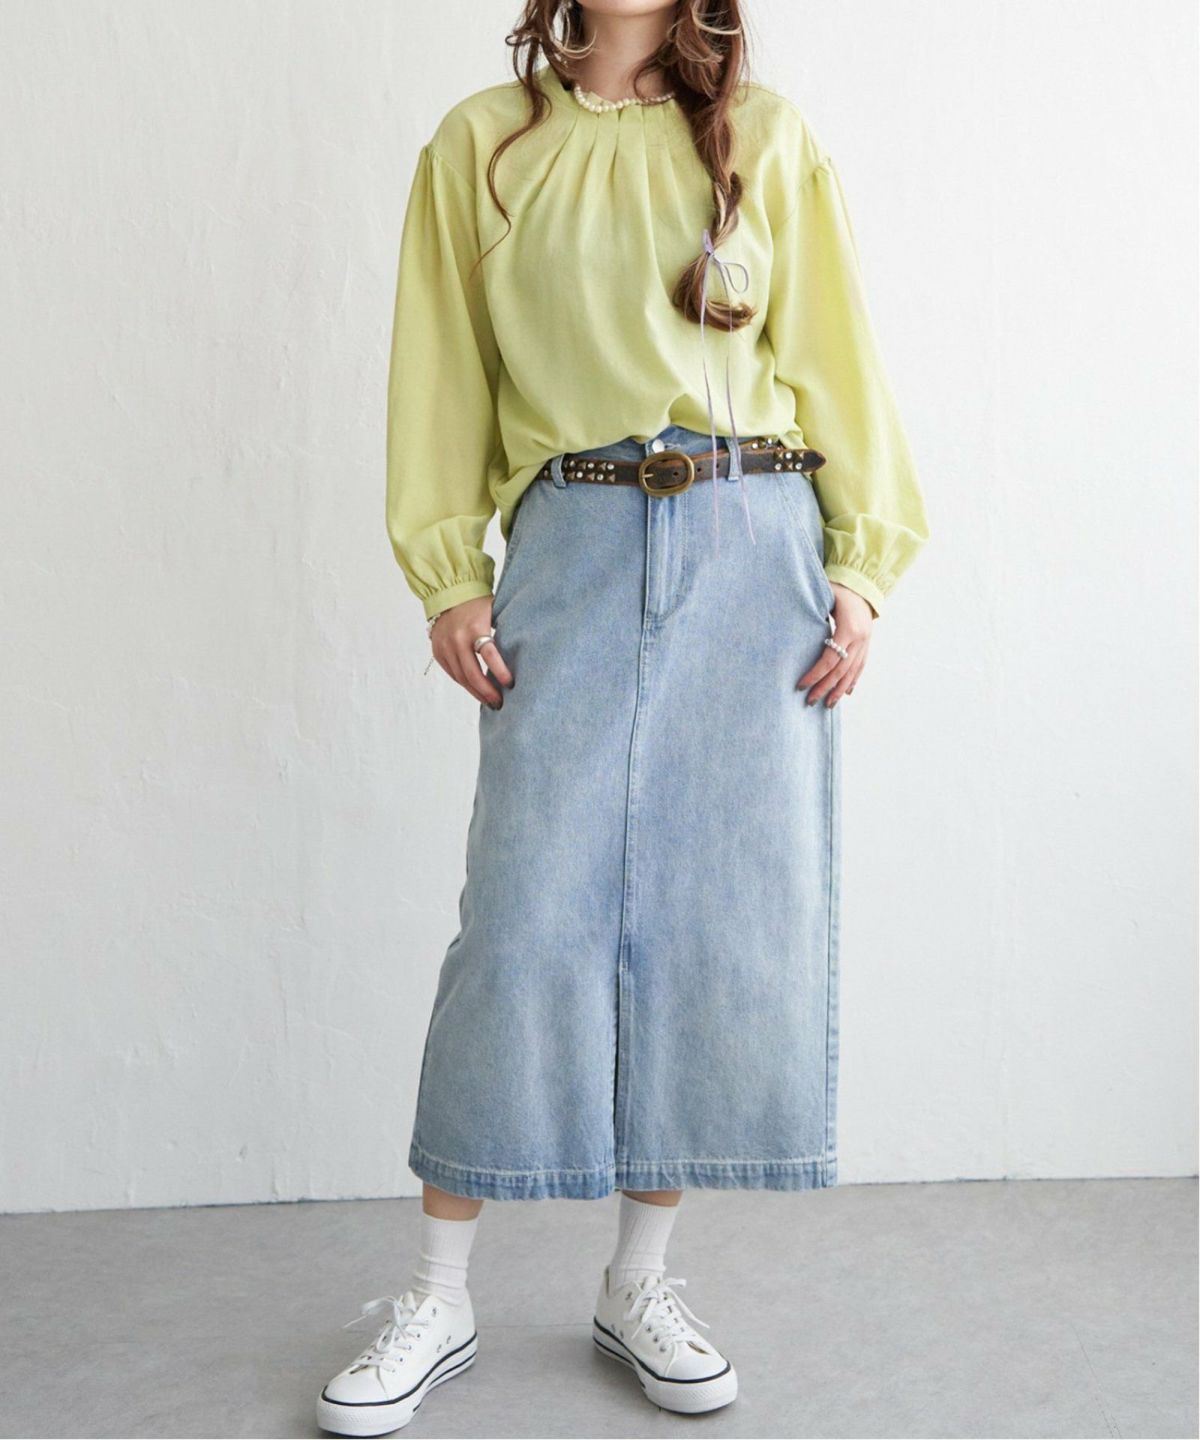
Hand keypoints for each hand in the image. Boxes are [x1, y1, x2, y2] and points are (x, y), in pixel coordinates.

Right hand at [429, 594, 513, 708]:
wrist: (449, 594)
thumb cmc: (477, 604)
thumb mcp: (494, 613)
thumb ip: (503, 632)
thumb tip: (524, 657)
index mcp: (474, 627)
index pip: (489, 654)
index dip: (500, 672)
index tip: (511, 684)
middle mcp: (457, 639)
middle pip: (472, 673)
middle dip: (487, 691)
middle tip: (500, 703)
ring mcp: (445, 647)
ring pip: (461, 678)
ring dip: (476, 693)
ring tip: (490, 702)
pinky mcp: (438, 652)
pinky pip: (453, 674)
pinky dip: (465, 684)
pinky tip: (476, 691)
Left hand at [796, 583, 873, 706]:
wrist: (862, 583)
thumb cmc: (837, 589)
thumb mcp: (824, 598)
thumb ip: (812, 615)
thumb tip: (792, 632)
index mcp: (848, 629)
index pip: (829, 659)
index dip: (815, 674)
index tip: (800, 685)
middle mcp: (860, 639)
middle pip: (840, 671)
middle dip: (825, 688)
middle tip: (810, 701)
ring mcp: (866, 642)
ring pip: (853, 672)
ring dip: (839, 690)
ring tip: (828, 704)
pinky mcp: (867, 644)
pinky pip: (861, 666)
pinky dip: (853, 680)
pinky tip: (847, 692)